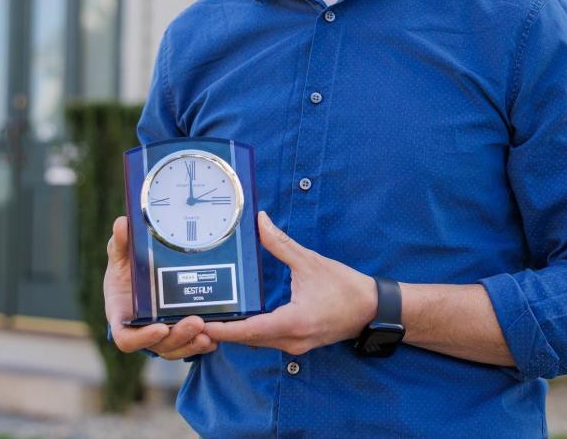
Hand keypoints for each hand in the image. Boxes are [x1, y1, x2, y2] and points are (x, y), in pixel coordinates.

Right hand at [104, 215, 217, 359]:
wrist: (139, 275)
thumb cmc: (125, 269)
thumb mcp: (120, 255)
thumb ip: (120, 243)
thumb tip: (121, 224)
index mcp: (122, 316)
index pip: (126, 339)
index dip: (142, 338)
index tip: (160, 328)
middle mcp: (140, 330)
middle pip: (158, 345)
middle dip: (178, 337)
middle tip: (196, 323)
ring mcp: (159, 335)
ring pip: (174, 349)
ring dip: (191, 344)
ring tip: (207, 334)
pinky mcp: (175, 334)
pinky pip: (186, 346)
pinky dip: (199, 345)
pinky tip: (213, 338)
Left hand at [203, 211, 378, 355]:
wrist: (374, 310)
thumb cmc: (345, 288)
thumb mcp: (310, 262)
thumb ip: (281, 243)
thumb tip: (260, 220)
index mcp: (293, 322)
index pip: (249, 330)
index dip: (223, 328)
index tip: (201, 323)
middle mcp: (291, 340)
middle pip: (248, 339)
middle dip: (221, 330)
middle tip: (193, 318)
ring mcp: (294, 345)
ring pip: (256, 342)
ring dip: (234, 333)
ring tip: (208, 317)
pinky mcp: (297, 343)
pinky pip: (266, 341)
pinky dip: (249, 332)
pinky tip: (235, 319)